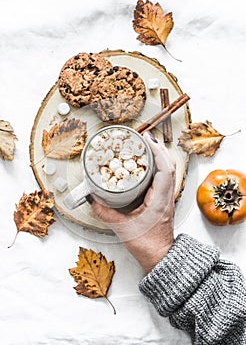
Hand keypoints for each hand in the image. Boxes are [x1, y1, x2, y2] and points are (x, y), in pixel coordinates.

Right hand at [89, 131, 175, 272]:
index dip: (157, 151)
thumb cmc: (146, 245)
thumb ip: (105, 213)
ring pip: (168, 170)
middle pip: (169, 165)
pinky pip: (164, 177)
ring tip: (145, 146)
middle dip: (158, 148)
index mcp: (159, 200)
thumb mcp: (122, 228)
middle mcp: (166, 196)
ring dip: (159, 155)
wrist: (160, 257)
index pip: (164, 169)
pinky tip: (147, 164)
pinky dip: (158, 166)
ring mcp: (167, 197)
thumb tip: (92, 198)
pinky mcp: (163, 200)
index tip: (146, 139)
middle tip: (143, 137)